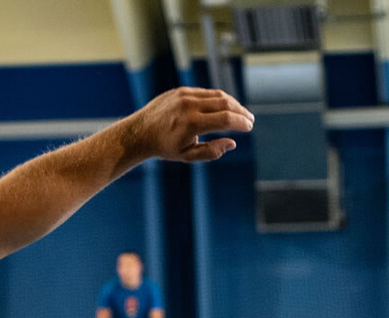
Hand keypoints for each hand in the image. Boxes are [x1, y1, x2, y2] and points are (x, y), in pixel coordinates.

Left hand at [112, 87, 254, 163]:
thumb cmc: (164, 147)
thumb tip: (232, 143)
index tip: (249, 127)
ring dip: (232, 103)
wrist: (139, 132)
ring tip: (240, 113)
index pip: (226, 119)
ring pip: (216, 95)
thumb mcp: (188, 156)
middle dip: (241, 112)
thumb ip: (212, 151)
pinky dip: (218, 99)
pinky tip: (224, 106)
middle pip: (225, 104)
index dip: (241, 122)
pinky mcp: (181, 91)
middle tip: (249, 119)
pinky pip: (205, 92)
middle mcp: (189, 106)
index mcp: (192, 123)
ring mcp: (184, 95)